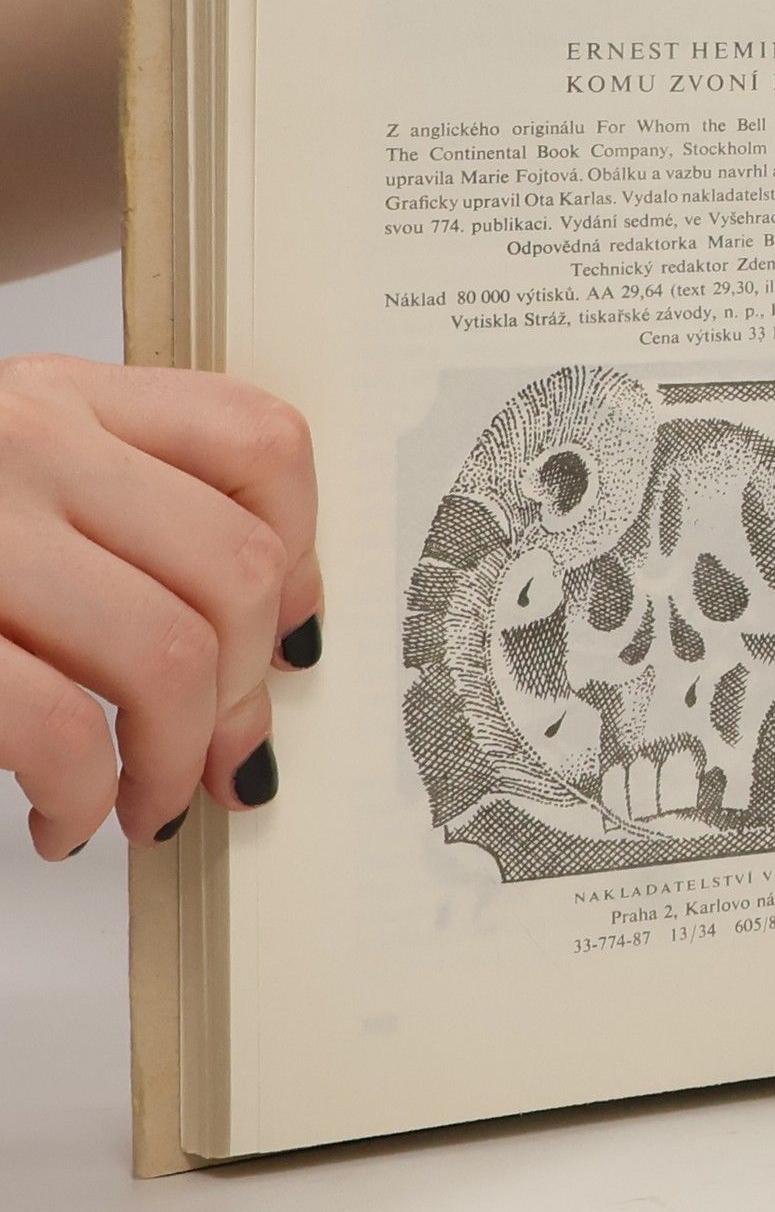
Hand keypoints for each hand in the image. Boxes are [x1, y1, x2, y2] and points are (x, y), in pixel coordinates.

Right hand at [0, 356, 322, 859]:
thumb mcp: (8, 472)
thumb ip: (123, 510)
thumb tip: (274, 633)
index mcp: (60, 395)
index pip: (262, 440)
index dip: (307, 556)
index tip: (291, 641)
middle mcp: (23, 439)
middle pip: (238, 567)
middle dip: (251, 693)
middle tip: (218, 760)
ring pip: (172, 651)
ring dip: (176, 759)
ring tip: (141, 802)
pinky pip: (60, 725)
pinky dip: (86, 794)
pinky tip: (63, 817)